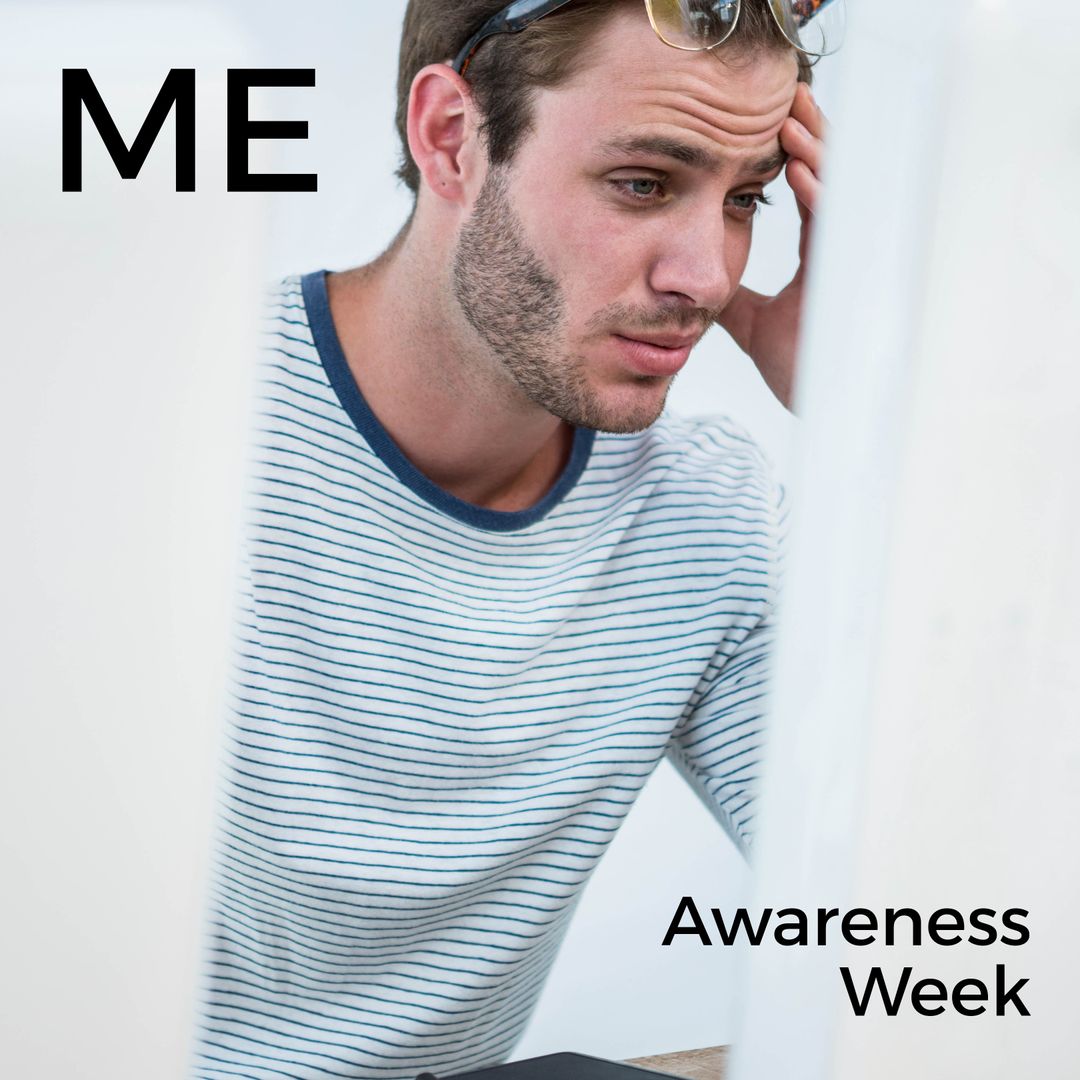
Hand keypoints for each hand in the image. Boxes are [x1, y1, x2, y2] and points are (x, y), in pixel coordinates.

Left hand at [714, 82, 825, 410]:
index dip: (795, 158)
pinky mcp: (855, 277)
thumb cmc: (802, 368)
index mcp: (822, 257)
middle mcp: (843, 251)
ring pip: (842, 191)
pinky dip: (820, 192)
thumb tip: (698, 285)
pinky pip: (838, 223)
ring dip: (816, 152)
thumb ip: (733, 299)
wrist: (826, 408)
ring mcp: (853, 261)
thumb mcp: (756, 324)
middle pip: (833, 178)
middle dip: (812, 138)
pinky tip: (796, 167)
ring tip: (788, 120)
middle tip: (787, 100)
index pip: (810, 193)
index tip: (772, 129)